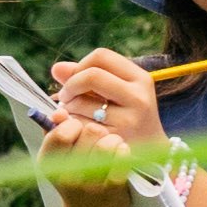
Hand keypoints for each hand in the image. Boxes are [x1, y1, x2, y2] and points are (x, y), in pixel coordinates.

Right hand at [38, 98, 134, 206]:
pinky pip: (122, 157)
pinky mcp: (112, 190)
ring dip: (113, 139)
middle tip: (97, 140)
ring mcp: (90, 185)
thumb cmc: (73, 176)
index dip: (74, 125)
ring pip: (108, 142)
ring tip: (111, 147)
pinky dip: (124, 150)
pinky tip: (121, 154)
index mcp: (49, 164)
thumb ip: (54, 130)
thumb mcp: (57, 156)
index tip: (78, 130)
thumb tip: (60, 111)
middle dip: (97, 131)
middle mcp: (67, 177)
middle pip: (91, 131)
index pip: (62, 133)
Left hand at [56, 47, 170, 149]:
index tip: (75, 79)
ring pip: (81, 102)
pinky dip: (71, 124)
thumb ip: (86, 75)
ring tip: (72, 113)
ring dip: (67, 107)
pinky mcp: (115, 139)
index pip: (101, 56)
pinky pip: (80, 125)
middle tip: (65, 97)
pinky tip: (76, 127)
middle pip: (92, 75)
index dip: (81, 65)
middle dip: (71, 85)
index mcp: (140, 78)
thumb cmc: (127, 114)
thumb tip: (56, 68)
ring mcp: (129, 119)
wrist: (150, 150)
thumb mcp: (117, 90)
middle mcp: (138, 96)